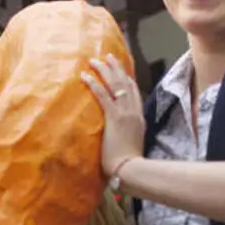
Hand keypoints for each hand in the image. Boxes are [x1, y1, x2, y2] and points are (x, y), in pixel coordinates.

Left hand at [81, 53, 144, 177]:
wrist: (131, 168)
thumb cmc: (129, 163)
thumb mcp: (132, 144)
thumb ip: (127, 135)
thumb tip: (120, 134)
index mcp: (139, 118)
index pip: (134, 93)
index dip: (126, 79)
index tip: (120, 70)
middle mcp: (134, 111)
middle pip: (126, 83)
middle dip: (116, 68)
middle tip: (108, 56)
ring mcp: (125, 113)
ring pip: (115, 85)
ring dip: (104, 70)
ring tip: (94, 60)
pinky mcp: (114, 117)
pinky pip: (103, 95)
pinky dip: (94, 83)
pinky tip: (85, 75)